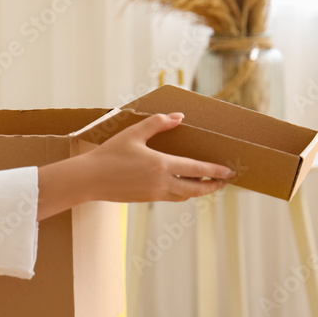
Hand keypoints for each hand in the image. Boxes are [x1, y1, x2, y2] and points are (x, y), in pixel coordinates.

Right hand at [37, 112, 233, 219]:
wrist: (89, 179)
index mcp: (160, 165)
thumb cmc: (109, 154)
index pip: (196, 170)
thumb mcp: (133, 134)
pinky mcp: (145, 199)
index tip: (229, 171)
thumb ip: (157, 123)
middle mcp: (161, 183)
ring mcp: (153, 194)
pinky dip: (182, 193)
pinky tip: (181, 187)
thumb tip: (178, 117)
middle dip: (211, 186)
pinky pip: (171, 198)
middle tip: (223, 182)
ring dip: (197, 192)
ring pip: (184, 196)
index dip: (214, 171)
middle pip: (195, 189)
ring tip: (205, 185)